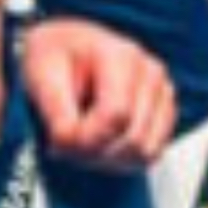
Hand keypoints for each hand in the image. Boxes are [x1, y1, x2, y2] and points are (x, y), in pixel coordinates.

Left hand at [24, 20, 176, 170]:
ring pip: (145, 153)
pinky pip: (152, 154)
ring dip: (108, 160)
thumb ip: (56, 112)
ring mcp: (163, 93)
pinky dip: (123, 160)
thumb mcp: (41, 76)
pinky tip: (100, 144)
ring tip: (81, 144)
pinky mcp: (165, 113)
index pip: (116, 115)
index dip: (86, 140)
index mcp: (121, 55)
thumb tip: (69, 144)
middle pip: (133, 139)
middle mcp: (150, 72)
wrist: (68, 48)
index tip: (56, 143)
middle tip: (64, 147)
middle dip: (94, 154)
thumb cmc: (54, 58)